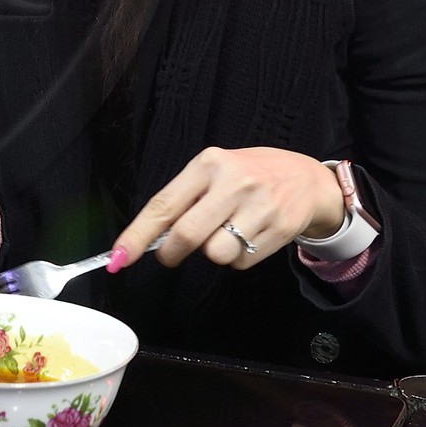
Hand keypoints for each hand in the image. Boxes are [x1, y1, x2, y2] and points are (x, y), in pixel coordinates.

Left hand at [107, 146, 344, 274]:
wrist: (305, 178)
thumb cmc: (249, 176)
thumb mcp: (214, 171)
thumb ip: (184, 199)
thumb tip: (149, 238)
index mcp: (209, 164)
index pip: (163, 205)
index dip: (138, 235)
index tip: (119, 257)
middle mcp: (234, 182)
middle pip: (187, 235)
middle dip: (171, 253)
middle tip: (171, 254)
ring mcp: (260, 206)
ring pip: (216, 254)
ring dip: (212, 254)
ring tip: (224, 234)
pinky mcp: (280, 228)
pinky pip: (241, 262)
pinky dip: (237, 259)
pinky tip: (247, 237)